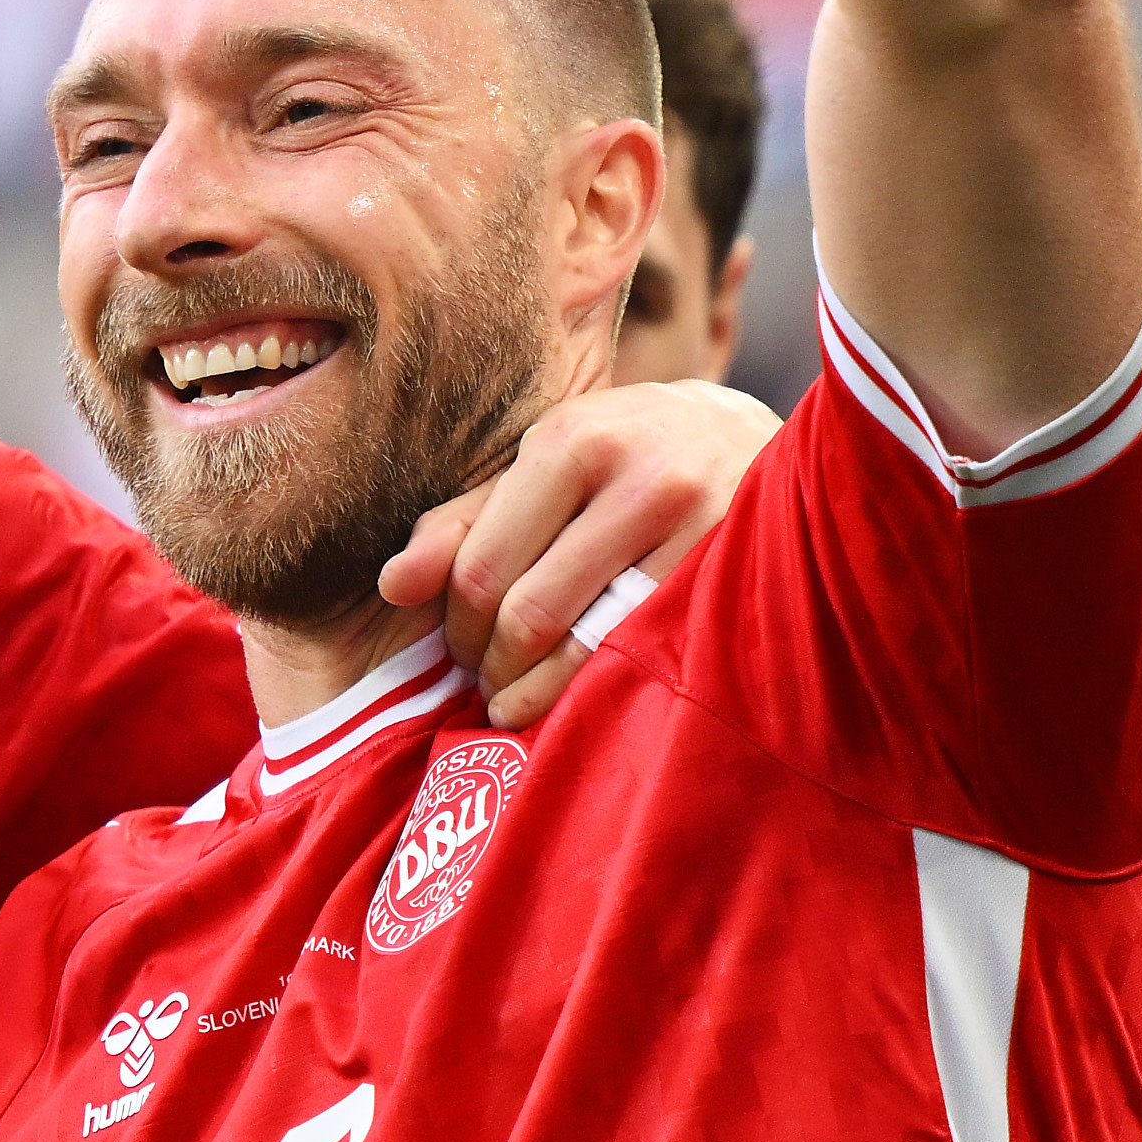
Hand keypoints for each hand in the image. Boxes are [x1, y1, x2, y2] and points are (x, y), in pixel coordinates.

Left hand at [383, 377, 773, 727]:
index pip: (482, 567)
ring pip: (593, 643)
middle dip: (495, 667)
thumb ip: (463, 522)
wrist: (750, 439)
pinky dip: (605, 687)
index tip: (461, 653)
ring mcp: (695, 522)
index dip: (459, 630)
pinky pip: (653, 650)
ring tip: (522, 703)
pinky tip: (587, 699)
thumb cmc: (625, 459)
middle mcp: (634, 472)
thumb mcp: (545, 467)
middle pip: (530, 611)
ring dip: (542, 692)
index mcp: (569, 438)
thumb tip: (392, 588)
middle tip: (490, 687)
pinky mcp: (735, 564)